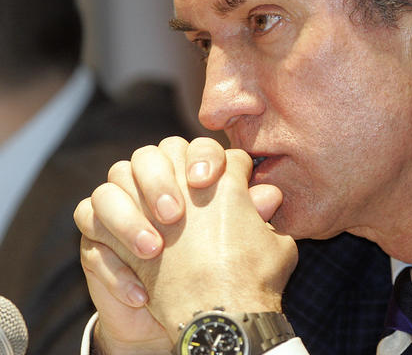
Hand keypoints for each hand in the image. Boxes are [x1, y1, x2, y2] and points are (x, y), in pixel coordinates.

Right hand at [76, 137, 297, 347]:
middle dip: (158, 180)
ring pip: (110, 187)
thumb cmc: (223, 270)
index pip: (192, 146)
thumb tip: (271, 194)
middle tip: (175, 214)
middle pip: (146, 155)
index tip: (207, 179)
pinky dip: (111, 262)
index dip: (200, 155)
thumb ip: (255, 214)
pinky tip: (141, 292)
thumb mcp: (249, 244)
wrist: (194, 318)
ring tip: (154, 250)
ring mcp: (123, 208)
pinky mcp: (96, 237)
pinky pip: (88, 227)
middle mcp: (155, 185)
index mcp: (193, 176)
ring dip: (128, 217)